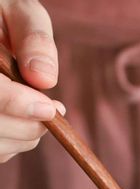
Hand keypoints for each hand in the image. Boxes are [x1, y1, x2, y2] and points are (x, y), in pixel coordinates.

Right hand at [0, 0, 63, 163]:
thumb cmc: (0, 16)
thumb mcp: (14, 11)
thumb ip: (31, 36)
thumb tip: (44, 79)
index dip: (13, 103)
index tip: (49, 108)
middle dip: (26, 125)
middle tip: (51, 110)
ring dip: (23, 136)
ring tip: (38, 111)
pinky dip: (14, 142)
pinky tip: (20, 118)